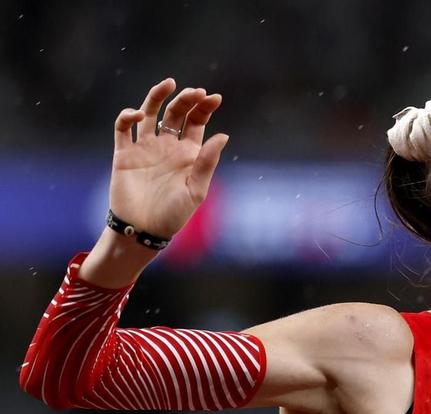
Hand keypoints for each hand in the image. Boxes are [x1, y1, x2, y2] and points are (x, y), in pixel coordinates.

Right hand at [109, 78, 228, 237]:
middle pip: (176, 113)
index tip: (213, 97)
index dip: (204, 108)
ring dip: (157, 97)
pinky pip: (122, 128)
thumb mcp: (196, 189)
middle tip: (194, 91)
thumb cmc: (174, 214)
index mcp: (188, 153)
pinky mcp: (124, 153)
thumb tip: (224, 135)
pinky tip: (137, 115)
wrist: (143, 229)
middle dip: (185, 99)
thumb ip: (207, 162)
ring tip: (168, 84)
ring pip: (150, 113)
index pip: (197, 122)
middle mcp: (167, 146)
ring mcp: (145, 147)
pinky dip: (127, 117)